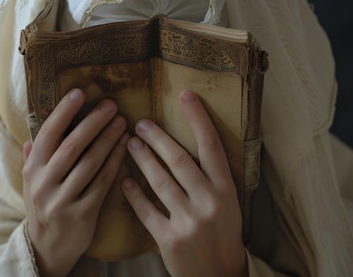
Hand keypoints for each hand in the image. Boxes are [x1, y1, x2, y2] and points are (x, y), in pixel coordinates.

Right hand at [22, 88, 128, 276]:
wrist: (47, 247)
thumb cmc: (44, 205)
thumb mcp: (31, 182)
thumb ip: (32, 158)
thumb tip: (31, 135)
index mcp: (32, 169)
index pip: (48, 133)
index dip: (64, 112)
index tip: (80, 92)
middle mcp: (44, 183)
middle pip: (72, 145)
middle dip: (93, 122)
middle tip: (111, 105)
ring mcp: (62, 200)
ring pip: (89, 163)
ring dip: (108, 140)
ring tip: (123, 123)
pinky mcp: (82, 214)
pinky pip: (102, 183)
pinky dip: (115, 163)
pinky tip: (125, 149)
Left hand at [121, 90, 246, 276]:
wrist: (220, 276)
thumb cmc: (223, 233)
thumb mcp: (228, 203)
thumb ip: (212, 177)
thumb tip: (194, 141)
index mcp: (226, 190)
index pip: (212, 146)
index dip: (199, 118)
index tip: (186, 94)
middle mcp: (210, 203)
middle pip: (179, 160)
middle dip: (158, 138)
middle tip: (140, 123)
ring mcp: (190, 222)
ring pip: (160, 182)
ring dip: (142, 159)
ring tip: (128, 143)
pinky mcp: (170, 240)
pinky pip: (146, 211)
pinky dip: (133, 194)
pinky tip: (124, 180)